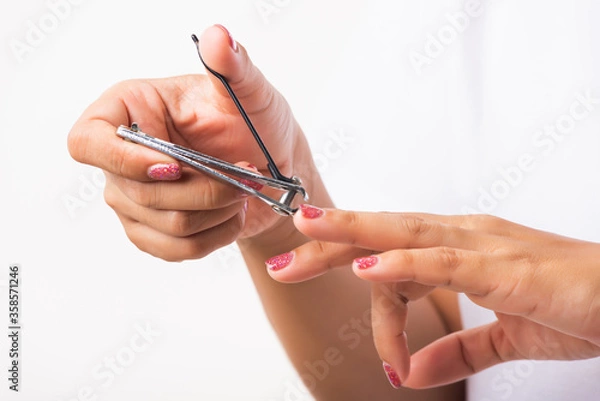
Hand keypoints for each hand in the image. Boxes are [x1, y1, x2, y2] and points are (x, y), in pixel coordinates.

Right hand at [68, 25, 313, 260]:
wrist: (273, 169)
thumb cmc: (257, 124)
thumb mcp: (251, 93)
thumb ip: (234, 67)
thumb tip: (218, 37)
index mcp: (130, 111)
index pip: (88, 142)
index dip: (123, 160)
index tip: (174, 165)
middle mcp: (122, 156)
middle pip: (139, 193)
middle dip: (204, 188)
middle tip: (246, 174)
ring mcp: (133, 198)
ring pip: (164, 224)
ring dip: (216, 211)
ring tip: (243, 190)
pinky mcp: (153, 231)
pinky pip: (176, 250)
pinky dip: (214, 236)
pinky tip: (233, 214)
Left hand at [267, 205, 599, 387]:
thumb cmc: (574, 305)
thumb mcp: (505, 336)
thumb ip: (458, 349)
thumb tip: (414, 372)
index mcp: (461, 249)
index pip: (393, 259)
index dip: (367, 292)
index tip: (362, 330)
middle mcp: (464, 236)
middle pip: (382, 233)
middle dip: (329, 242)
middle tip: (283, 257)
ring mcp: (481, 245)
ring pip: (403, 232)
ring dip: (351, 232)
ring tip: (305, 230)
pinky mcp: (503, 265)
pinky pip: (444, 260)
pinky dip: (403, 261)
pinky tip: (368, 265)